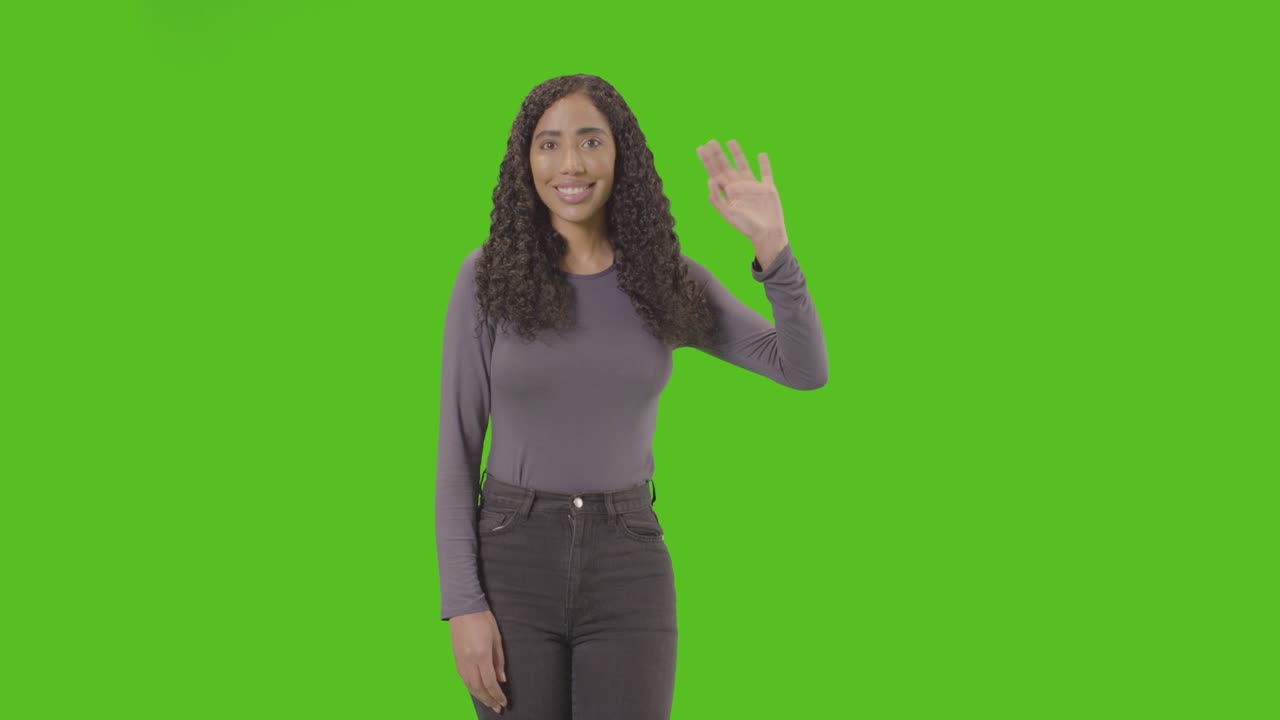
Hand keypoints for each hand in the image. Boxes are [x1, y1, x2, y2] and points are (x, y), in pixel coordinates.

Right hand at [449, 609, 507, 713]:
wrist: (463, 607)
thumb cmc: (482, 619)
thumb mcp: (496, 638)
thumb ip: (499, 660)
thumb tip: (501, 679)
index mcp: (481, 654)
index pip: (489, 682)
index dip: (497, 694)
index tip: (503, 702)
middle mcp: (468, 660)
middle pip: (478, 687)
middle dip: (488, 700)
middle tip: (497, 708)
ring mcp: (460, 660)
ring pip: (468, 685)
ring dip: (479, 696)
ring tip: (488, 703)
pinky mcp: (455, 658)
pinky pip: (463, 679)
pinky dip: (471, 688)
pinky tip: (477, 691)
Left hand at [696, 139, 789, 256]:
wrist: (767, 234)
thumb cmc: (746, 227)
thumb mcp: (728, 214)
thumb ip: (717, 199)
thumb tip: (709, 180)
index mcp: (728, 193)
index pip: (715, 173)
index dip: (707, 161)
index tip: (700, 148)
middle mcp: (739, 187)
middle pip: (726, 166)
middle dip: (718, 154)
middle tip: (710, 141)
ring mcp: (753, 186)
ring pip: (743, 165)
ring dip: (737, 154)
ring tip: (731, 141)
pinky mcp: (767, 188)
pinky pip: (766, 173)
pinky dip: (764, 164)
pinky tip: (761, 154)